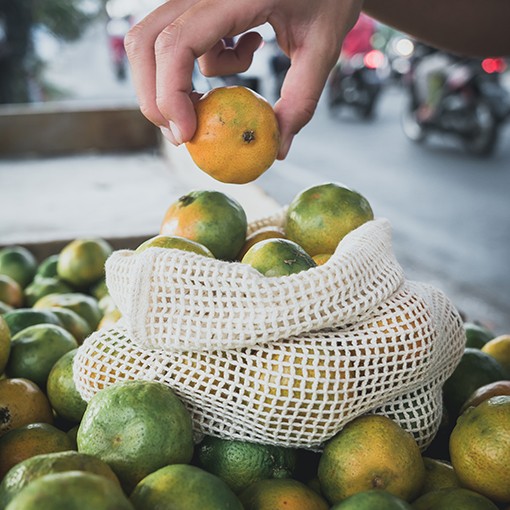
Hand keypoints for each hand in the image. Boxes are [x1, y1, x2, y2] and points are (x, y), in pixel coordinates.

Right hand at [124, 0, 362, 158]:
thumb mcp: (322, 47)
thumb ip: (301, 99)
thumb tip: (278, 149)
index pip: (176, 44)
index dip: (170, 95)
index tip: (188, 136)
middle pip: (144, 42)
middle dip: (155, 96)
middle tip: (183, 134)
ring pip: (156, 42)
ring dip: (180, 81)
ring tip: (233, 83)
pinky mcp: (200, 2)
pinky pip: (184, 39)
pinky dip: (206, 62)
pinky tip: (247, 48)